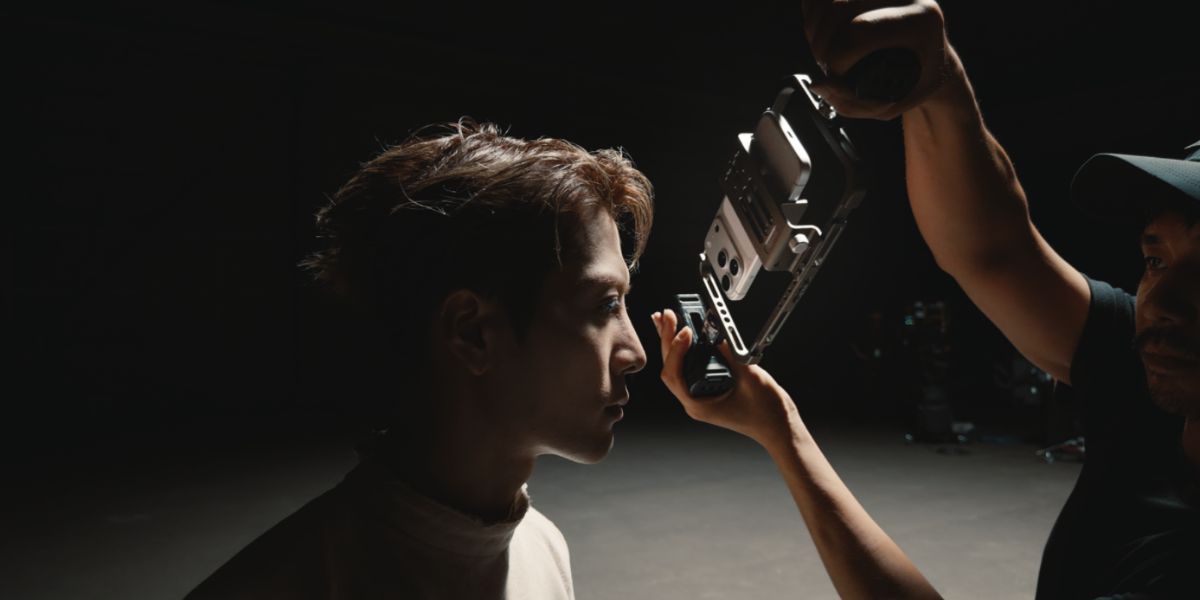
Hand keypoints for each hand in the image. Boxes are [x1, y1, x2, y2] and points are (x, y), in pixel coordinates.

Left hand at [652, 309, 802, 449]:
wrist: (778, 427)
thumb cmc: (766, 413)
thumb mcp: (750, 378)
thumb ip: (731, 355)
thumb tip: (716, 334)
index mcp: (698, 405)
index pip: (674, 375)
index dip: (676, 350)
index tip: (685, 331)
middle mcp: (694, 401)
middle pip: (671, 367)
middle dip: (667, 340)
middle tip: (667, 315)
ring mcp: (698, 395)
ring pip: (677, 366)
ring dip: (670, 342)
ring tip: (665, 320)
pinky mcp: (706, 389)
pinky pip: (688, 367)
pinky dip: (683, 349)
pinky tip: (681, 334)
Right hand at [802, 0, 957, 119]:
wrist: (935, 62)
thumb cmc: (916, 84)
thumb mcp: (889, 104)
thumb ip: (851, 102)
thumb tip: (819, 84)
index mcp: (921, 20)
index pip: (860, 30)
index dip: (836, 58)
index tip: (837, 76)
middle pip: (839, 7)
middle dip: (821, 42)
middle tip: (826, 64)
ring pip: (831, 0)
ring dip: (814, 27)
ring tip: (823, 49)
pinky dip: (815, 11)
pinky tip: (821, 30)